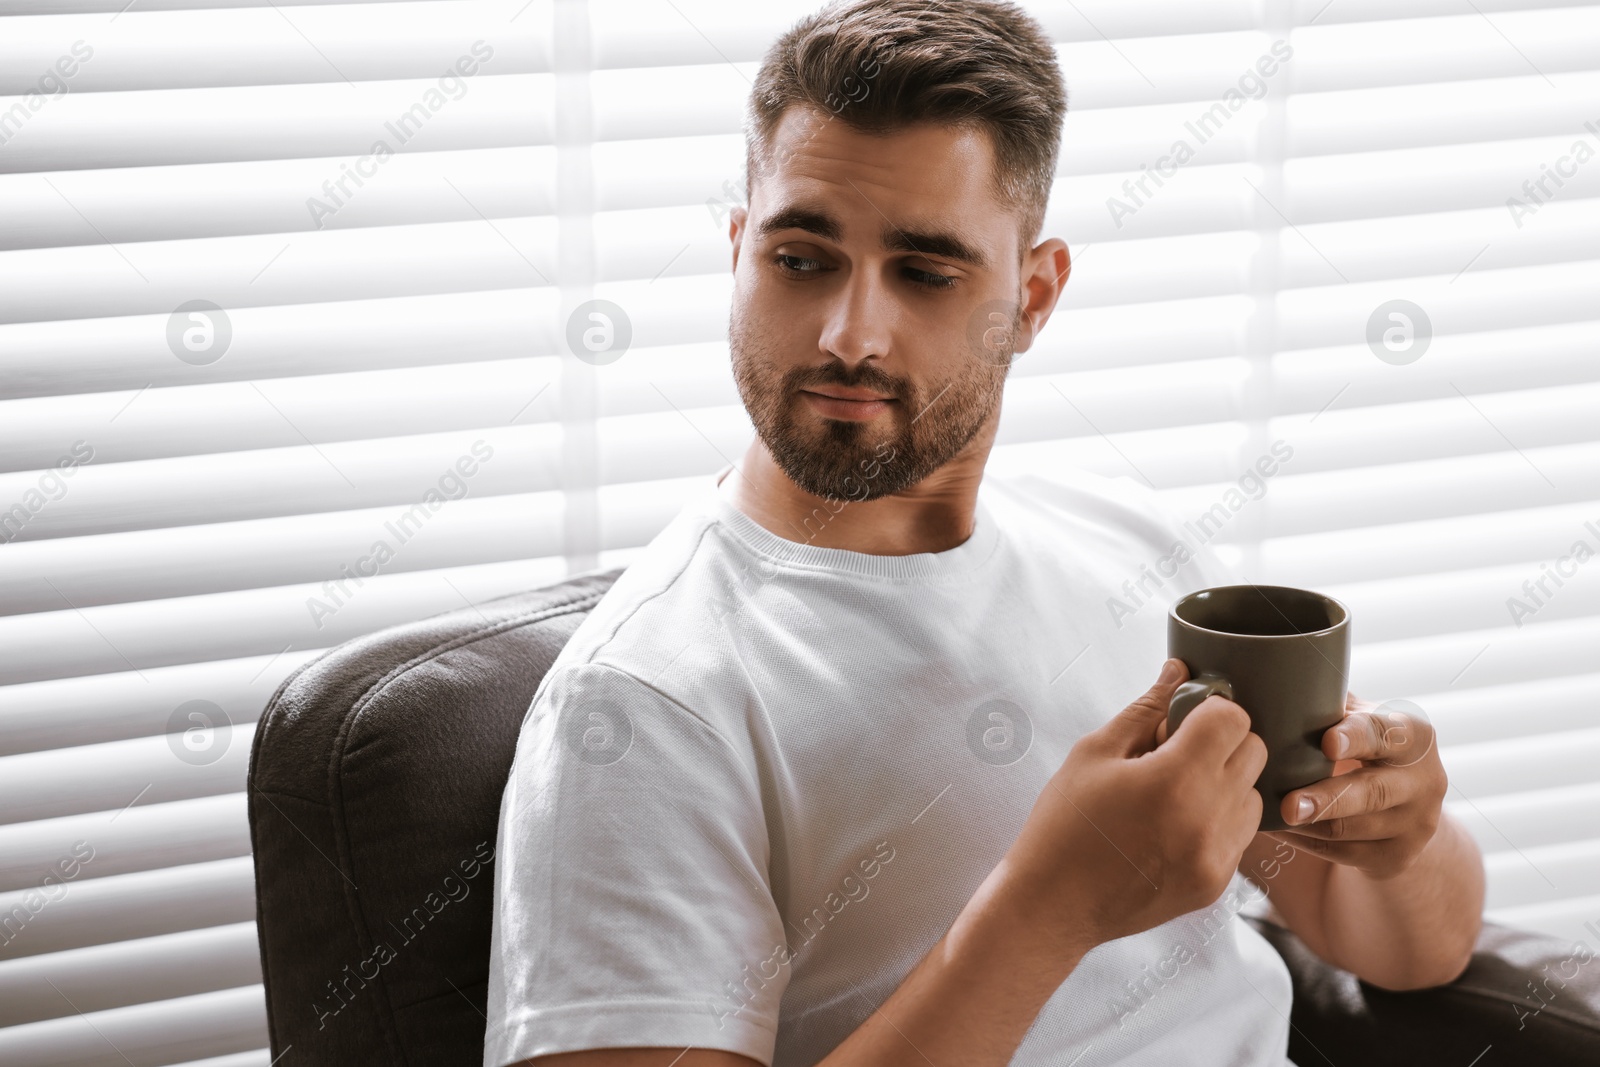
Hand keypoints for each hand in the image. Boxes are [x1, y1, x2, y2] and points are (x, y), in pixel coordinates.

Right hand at [1005, 659, 1266, 952]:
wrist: (1053, 905)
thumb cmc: (1064, 824)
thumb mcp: (1094, 754)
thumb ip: (1145, 709)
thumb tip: (1177, 670)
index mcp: (1174, 780)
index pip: (1233, 719)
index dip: (1208, 709)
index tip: (1180, 718)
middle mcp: (1208, 820)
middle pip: (1254, 752)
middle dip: (1220, 742)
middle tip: (1175, 752)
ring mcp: (1217, 857)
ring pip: (1254, 794)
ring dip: (1225, 782)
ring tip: (1174, 793)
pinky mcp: (1217, 883)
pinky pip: (1241, 833)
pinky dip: (1218, 820)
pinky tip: (1173, 825)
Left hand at [1265, 692, 1446, 879]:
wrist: (1408, 802)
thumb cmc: (1367, 744)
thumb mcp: (1361, 718)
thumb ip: (1331, 704)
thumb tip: (1269, 684)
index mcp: (1413, 735)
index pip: (1384, 733)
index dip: (1356, 737)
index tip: (1328, 743)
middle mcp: (1425, 780)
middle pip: (1372, 792)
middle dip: (1328, 799)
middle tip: (1289, 805)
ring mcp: (1416, 824)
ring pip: (1351, 829)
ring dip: (1304, 825)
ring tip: (1267, 815)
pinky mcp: (1397, 857)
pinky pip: (1342, 853)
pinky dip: (1305, 842)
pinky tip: (1277, 830)